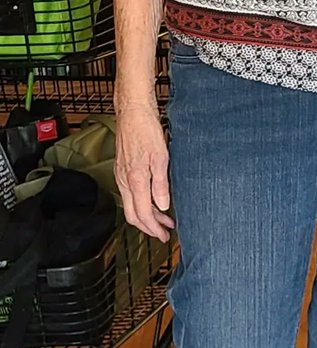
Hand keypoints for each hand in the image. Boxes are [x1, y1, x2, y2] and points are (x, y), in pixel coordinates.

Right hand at [115, 104, 174, 240]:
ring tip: (162, 218)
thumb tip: (162, 206)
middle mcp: (125, 181)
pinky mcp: (122, 169)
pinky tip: (152, 200)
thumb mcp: (160, 157)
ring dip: (146, 215)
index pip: (142, 214)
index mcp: (135, 180)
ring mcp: (121, 175)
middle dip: (148, 227)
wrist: (133, 113)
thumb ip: (160, 184)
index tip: (164, 235)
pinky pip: (129, 194)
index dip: (153, 228)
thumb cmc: (146, 130)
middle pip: (132, 214)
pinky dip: (141, 203)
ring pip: (130, 205)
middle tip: (163, 232)